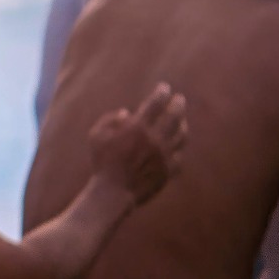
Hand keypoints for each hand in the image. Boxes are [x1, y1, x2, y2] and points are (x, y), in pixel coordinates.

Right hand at [87, 82, 187, 205]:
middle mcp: (155, 139)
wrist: (114, 192)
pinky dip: (180, 148)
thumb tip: (126, 113)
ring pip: (181, 136)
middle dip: (178, 105)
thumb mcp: (95, 135)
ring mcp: (165, 156)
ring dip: (183, 125)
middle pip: (174, 116)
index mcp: (137, 128)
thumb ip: (110, 120)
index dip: (161, 93)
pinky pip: (180, 156)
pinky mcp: (168, 171)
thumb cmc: (101, 162)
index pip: (155, 104)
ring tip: (182, 120)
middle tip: (180, 99)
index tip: (164, 87)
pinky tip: (178, 145)